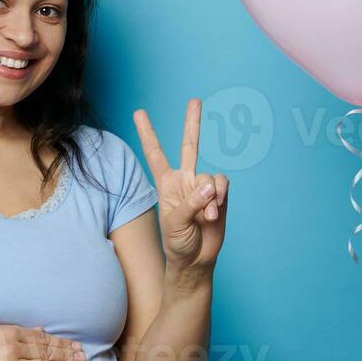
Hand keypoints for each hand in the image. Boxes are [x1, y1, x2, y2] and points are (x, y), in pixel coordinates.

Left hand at [134, 98, 228, 273]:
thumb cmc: (177, 243)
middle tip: (195, 100)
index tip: (138, 112)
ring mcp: (203, 187)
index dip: (148, 133)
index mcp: (166, 184)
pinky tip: (214, 213)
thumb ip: (192, 201)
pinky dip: (220, 197)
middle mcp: (185, 180)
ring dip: (210, 196)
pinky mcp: (220, 195)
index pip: (155, 154)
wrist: (196, 260)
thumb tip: (210, 184)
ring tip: (206, 216)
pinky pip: (223, 185)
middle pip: (190, 146)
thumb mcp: (176, 223)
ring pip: (211, 175)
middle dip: (193, 123)